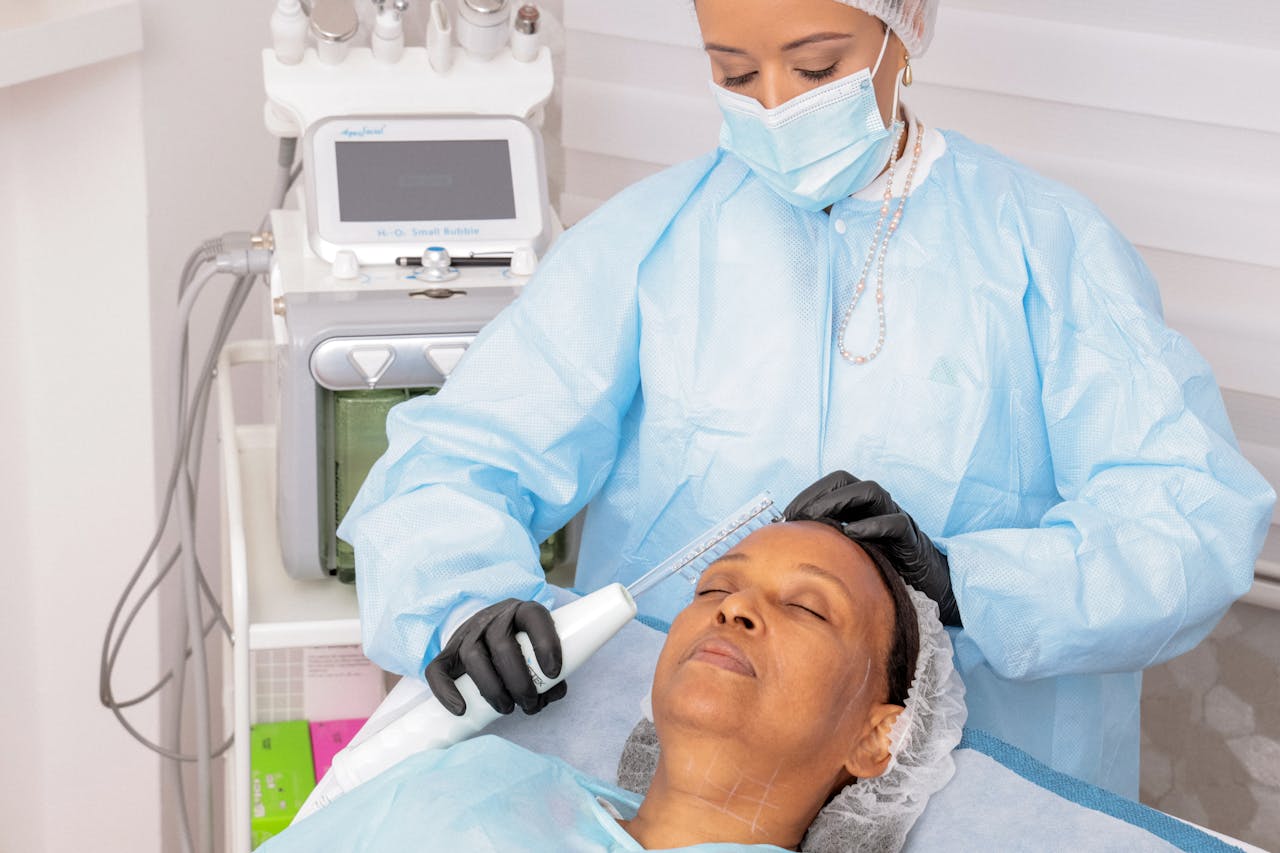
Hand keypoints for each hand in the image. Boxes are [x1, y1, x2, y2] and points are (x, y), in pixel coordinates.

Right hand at [425, 598, 566, 715]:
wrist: (486, 629)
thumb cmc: (521, 645)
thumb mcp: (538, 648)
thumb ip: (550, 672)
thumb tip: (552, 694)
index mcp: (520, 612)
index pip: (534, 617)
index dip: (546, 644)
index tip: (554, 674)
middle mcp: (493, 619)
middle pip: (502, 644)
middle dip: (519, 681)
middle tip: (529, 703)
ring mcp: (467, 634)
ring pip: (474, 657)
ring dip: (492, 689)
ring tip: (507, 709)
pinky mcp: (448, 652)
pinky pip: (438, 669)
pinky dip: (447, 692)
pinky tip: (461, 710)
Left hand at [784, 471, 961, 626]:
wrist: (930, 590)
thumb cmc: (885, 572)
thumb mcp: (851, 557)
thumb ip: (828, 548)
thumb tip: (789, 550)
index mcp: (860, 508)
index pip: (832, 484)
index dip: (808, 494)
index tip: (787, 515)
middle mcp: (877, 507)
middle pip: (847, 480)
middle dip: (819, 494)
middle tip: (800, 516)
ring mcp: (896, 518)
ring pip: (871, 492)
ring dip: (840, 502)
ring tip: (819, 520)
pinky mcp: (912, 540)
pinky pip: (895, 523)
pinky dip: (873, 525)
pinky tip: (852, 535)